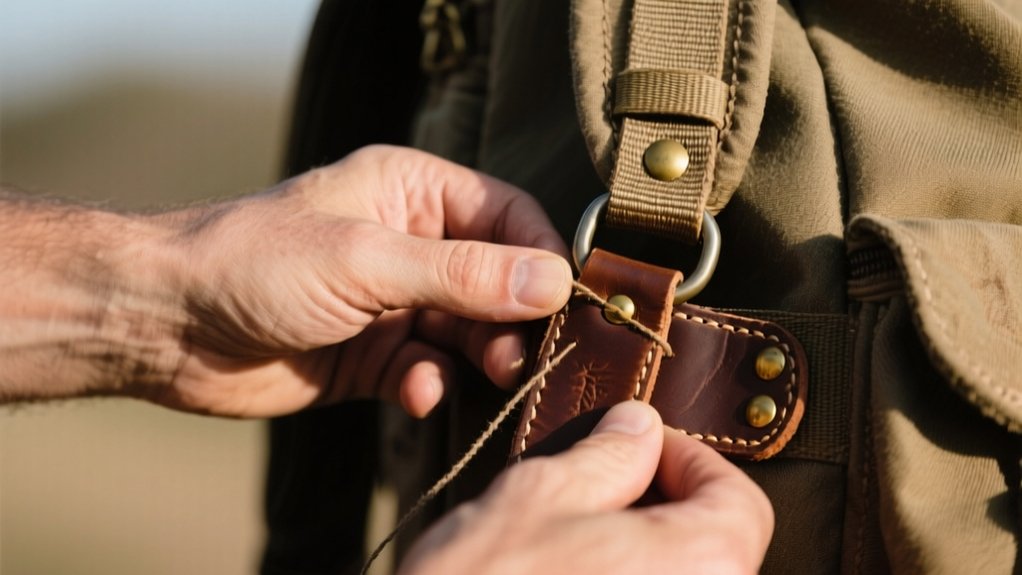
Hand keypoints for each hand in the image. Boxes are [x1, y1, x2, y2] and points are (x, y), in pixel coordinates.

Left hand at [0, 146, 572, 416]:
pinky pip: (429, 370)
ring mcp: (394, 302)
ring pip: (469, 331)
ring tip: (487, 377)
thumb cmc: (256, 263)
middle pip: (498, 280)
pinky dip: (431, 385)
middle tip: (521, 356)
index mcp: (413, 193)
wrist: (167, 324)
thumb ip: (463, 274)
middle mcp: (411, 243)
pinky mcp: (376, 355)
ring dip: (481, 356)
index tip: (567, 303)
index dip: (542, 257)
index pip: (509, 216)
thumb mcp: (367, 261)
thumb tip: (554, 281)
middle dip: (515, 319)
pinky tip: (415, 393)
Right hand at [401, 402, 773, 574]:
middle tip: (599, 488)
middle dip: (659, 508)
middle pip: (712, 548)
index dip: (692, 461)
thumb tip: (638, 427)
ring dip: (635, 553)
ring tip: (571, 541)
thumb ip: (605, 455)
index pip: (740, 501)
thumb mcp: (538, 496)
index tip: (643, 449)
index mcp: (703, 565)